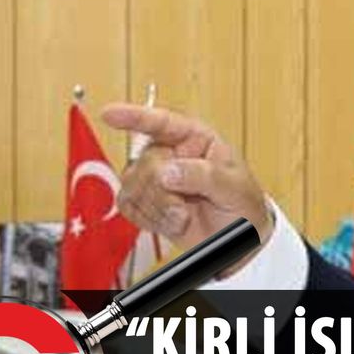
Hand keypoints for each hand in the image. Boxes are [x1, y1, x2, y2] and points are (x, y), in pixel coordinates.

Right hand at [102, 104, 272, 275]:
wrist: (240, 239)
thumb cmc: (244, 205)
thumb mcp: (235, 187)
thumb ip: (205, 176)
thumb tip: (168, 172)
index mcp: (196, 139)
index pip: (162, 122)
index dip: (135, 116)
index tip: (110, 114)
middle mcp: (171, 154)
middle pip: (146, 165)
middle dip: (164, 193)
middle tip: (185, 208)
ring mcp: (154, 177)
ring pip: (132, 187)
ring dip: (158, 209)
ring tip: (184, 217)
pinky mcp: (144, 200)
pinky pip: (127, 206)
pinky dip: (149, 219)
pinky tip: (170, 222)